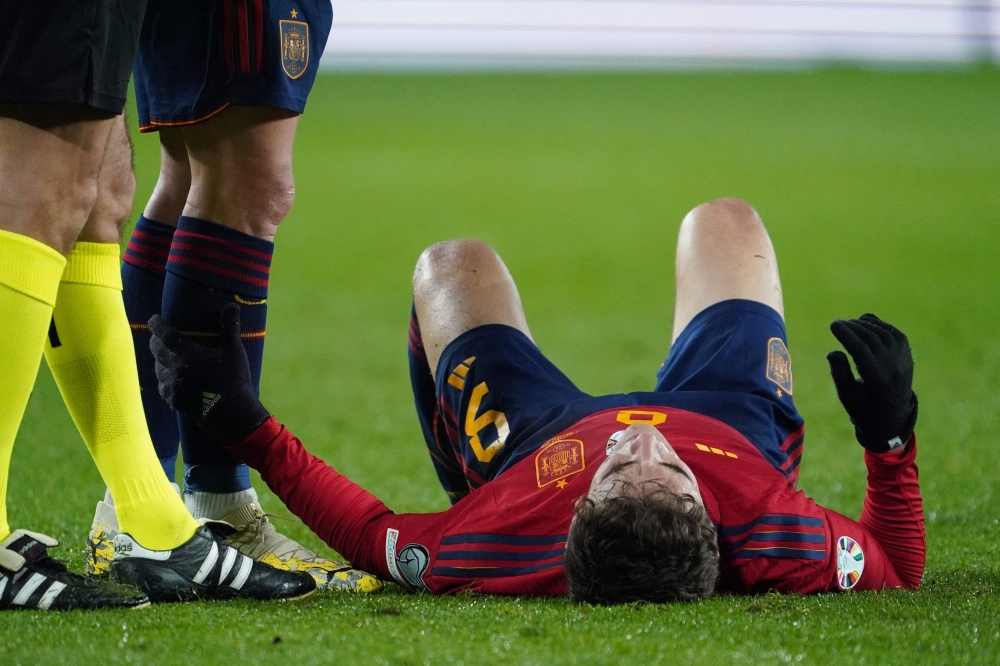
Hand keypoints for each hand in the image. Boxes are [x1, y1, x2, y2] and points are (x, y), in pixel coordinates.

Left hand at [149, 303, 270, 446]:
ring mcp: (172, 386)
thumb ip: (229, 327)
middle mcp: (174, 368)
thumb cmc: (234, 379)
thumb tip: (232, 304)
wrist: (232, 414)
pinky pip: (163, 387)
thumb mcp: (234, 351)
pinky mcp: (174, 401)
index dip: (156, 324)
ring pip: (158, 369)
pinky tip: (170, 380)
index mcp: (186, 353)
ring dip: (159, 361)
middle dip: (156, 342)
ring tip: (165, 358)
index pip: (163, 334)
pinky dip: (164, 380)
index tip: (153, 319)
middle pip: (156, 350)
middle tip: (159, 337)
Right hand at [827, 314, 917, 452]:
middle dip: (853, 327)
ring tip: (849, 323)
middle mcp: (894, 369)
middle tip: (838, 323)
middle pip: (872, 339)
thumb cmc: (862, 406)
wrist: (892, 416)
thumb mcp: (846, 394)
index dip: (846, 334)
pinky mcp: (907, 356)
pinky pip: (895, 334)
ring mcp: (904, 362)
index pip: (861, 350)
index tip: (833, 324)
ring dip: (865, 325)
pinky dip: (880, 325)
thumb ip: (839, 372)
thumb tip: (834, 350)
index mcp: (877, 381)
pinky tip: (866, 322)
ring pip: (884, 334)